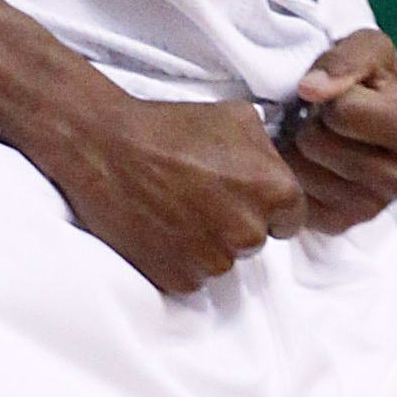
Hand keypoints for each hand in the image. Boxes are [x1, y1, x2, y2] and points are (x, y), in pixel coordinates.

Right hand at [47, 86, 306, 299]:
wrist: (105, 148)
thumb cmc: (169, 127)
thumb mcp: (236, 117)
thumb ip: (268, 151)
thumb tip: (277, 168)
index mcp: (274, 191)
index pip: (291, 219)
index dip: (266, 206)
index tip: (239, 195)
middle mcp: (249, 232)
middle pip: (255, 242)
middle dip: (234, 223)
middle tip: (198, 195)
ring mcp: (213, 260)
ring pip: (222, 261)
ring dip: (206, 242)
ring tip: (175, 208)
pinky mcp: (179, 278)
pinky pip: (191, 276)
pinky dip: (178, 258)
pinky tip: (160, 227)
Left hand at [280, 30, 396, 232]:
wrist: (356, 112)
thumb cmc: (368, 79)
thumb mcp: (368, 47)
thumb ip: (346, 58)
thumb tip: (312, 90)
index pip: (344, 112)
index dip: (330, 95)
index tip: (337, 92)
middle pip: (319, 145)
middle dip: (308, 122)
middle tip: (318, 116)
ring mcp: (374, 208)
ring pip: (301, 175)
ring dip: (293, 147)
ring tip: (310, 135)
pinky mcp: (342, 225)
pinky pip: (294, 201)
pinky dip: (288, 175)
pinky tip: (304, 160)